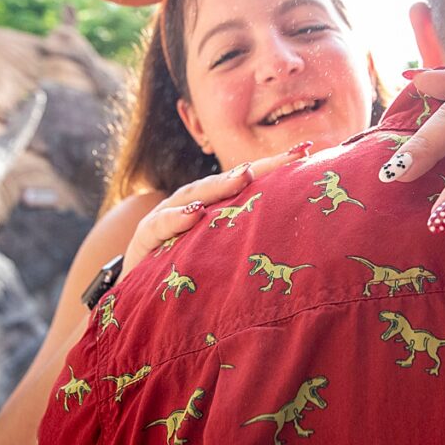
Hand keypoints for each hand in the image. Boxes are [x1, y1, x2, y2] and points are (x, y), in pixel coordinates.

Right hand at [116, 141, 312, 282]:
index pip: (247, 182)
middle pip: (227, 181)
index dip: (275, 166)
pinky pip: (160, 225)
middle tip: (287, 158)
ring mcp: (168, 216)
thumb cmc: (187, 274)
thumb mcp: (220, 257)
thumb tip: (300, 245)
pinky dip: (175, 220)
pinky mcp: (146, 237)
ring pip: (195, 194)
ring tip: (245, 177)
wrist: (138, 293)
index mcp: (215, 207)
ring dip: (219, 185)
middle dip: (258, 167)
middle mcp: (193, 204)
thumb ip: (247, 244)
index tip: (307, 151)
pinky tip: (192, 216)